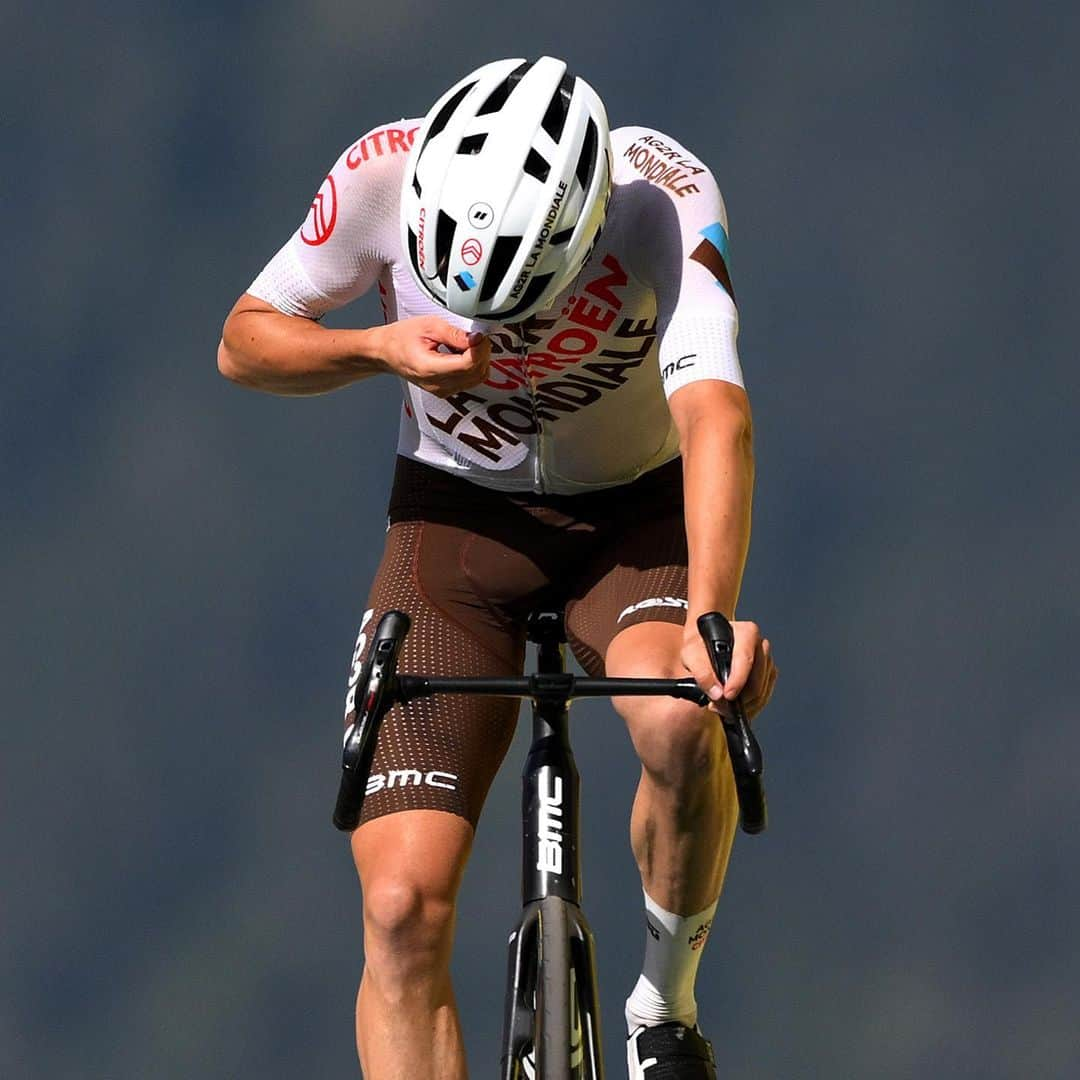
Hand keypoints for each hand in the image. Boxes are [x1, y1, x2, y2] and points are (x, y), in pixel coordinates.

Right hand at [373, 317, 489, 396]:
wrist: (385, 352)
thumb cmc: (401, 338)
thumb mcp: (428, 326)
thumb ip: (454, 333)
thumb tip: (477, 339)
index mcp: (429, 368)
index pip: (468, 365)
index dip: (479, 349)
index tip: (479, 336)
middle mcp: (437, 385)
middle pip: (475, 373)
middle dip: (482, 354)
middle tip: (475, 337)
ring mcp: (441, 391)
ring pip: (476, 379)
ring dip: (479, 361)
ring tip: (466, 345)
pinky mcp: (445, 391)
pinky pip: (469, 381)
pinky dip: (472, 367)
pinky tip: (462, 355)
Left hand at [681, 619, 776, 720]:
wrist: (705, 642)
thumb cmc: (700, 644)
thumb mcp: (692, 653)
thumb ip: (702, 672)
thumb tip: (717, 693)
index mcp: (746, 633)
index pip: (746, 660)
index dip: (737, 681)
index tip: (727, 696)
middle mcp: (760, 646)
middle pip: (757, 681)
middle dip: (738, 699)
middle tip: (718, 706)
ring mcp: (766, 660)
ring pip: (762, 691)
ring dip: (743, 705)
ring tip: (722, 708)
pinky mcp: (767, 674)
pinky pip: (764, 695)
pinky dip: (749, 706)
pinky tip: (733, 707)